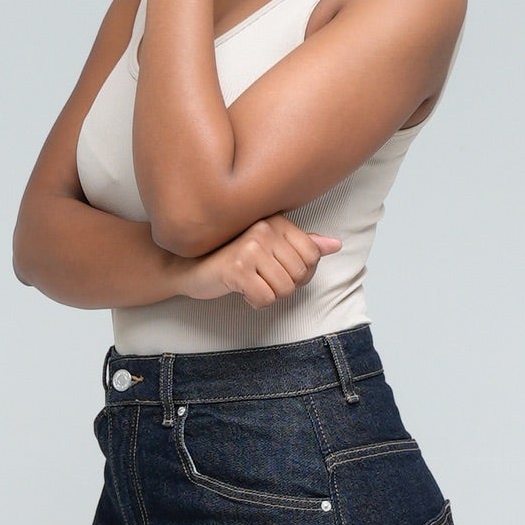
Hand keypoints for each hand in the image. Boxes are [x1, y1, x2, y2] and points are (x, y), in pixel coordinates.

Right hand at [182, 216, 339, 308]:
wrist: (188, 266)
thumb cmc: (231, 257)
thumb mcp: (269, 247)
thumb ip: (302, 245)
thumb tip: (336, 245)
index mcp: (276, 221)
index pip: (312, 255)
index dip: (301, 273)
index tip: (279, 272)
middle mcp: (264, 229)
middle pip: (299, 275)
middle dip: (283, 286)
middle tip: (261, 280)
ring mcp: (250, 247)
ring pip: (284, 289)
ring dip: (269, 295)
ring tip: (251, 284)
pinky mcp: (237, 269)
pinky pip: (265, 299)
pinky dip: (255, 303)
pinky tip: (241, 291)